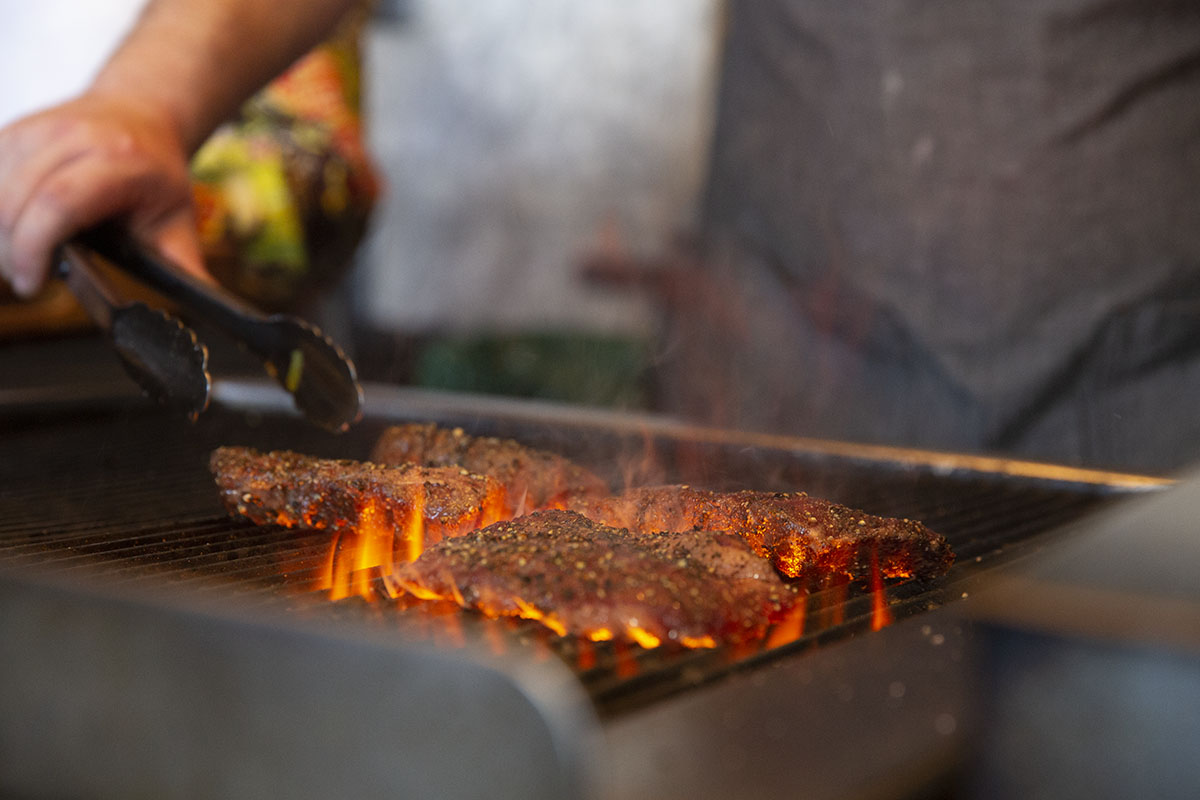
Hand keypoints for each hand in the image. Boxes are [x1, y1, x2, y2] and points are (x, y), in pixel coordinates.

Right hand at [0, 91, 205, 297]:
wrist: (142, 113)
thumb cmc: (157, 172)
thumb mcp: (177, 219)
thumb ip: (184, 266)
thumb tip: (205, 300)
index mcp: (120, 160)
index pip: (59, 202)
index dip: (35, 247)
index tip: (34, 281)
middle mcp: (74, 136)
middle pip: (15, 202)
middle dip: (12, 251)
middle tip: (28, 277)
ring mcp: (37, 129)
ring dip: (0, 234)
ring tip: (26, 254)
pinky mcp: (12, 130)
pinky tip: (16, 227)